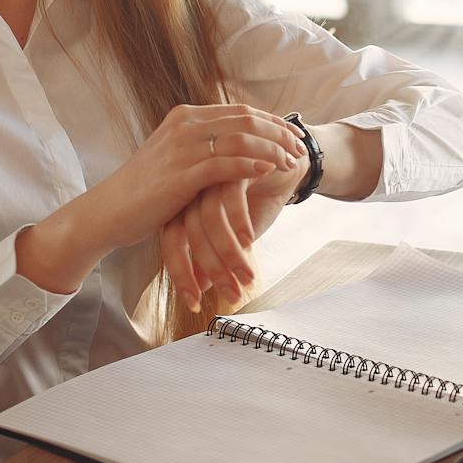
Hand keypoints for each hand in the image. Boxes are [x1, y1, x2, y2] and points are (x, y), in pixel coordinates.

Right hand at [92, 103, 304, 256]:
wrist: (108, 211)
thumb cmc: (145, 190)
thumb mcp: (175, 158)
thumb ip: (203, 146)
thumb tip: (236, 144)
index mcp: (185, 116)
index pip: (241, 112)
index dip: (273, 123)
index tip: (295, 136)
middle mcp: (185, 125)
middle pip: (246, 121)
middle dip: (279, 134)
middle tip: (302, 149)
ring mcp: (182, 148)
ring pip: (241, 140)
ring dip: (272, 150)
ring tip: (292, 164)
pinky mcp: (181, 175)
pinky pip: (226, 164)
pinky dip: (252, 165)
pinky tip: (270, 172)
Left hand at [161, 141, 308, 312]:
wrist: (290, 160)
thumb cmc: (260, 196)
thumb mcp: (237, 232)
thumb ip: (215, 254)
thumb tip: (200, 288)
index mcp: (185, 202)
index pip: (172, 241)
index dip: (181, 274)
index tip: (193, 302)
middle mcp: (192, 187)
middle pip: (188, 233)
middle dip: (210, 270)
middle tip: (230, 295)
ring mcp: (211, 173)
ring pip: (209, 220)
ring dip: (229, 255)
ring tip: (247, 277)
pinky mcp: (233, 163)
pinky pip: (230, 199)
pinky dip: (238, 224)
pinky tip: (249, 242)